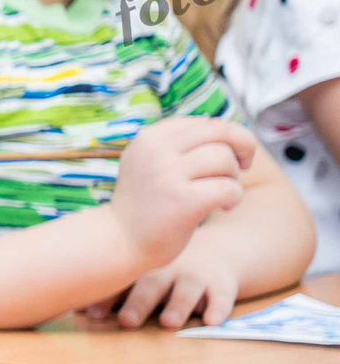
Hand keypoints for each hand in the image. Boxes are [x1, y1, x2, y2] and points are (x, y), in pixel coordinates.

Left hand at [95, 233, 244, 329]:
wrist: (219, 250)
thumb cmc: (166, 269)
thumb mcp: (143, 273)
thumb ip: (116, 290)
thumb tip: (72, 308)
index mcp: (143, 268)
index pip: (122, 282)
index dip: (106, 298)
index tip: (90, 314)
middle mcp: (167, 270)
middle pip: (151, 285)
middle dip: (138, 303)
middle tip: (126, 322)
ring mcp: (197, 275)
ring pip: (187, 289)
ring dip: (177, 305)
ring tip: (169, 323)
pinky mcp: (223, 283)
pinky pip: (222, 295)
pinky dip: (218, 308)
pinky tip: (211, 321)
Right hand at [110, 118, 253, 268]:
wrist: (120, 240)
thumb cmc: (147, 202)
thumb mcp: (151, 161)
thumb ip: (181, 144)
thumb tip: (231, 133)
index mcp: (150, 137)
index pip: (207, 122)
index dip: (229, 136)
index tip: (229, 156)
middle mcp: (156, 150)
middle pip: (221, 132)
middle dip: (244, 147)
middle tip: (243, 167)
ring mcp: (167, 174)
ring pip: (226, 160)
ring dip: (233, 178)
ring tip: (222, 193)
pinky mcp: (183, 200)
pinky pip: (229, 188)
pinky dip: (234, 198)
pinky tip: (223, 207)